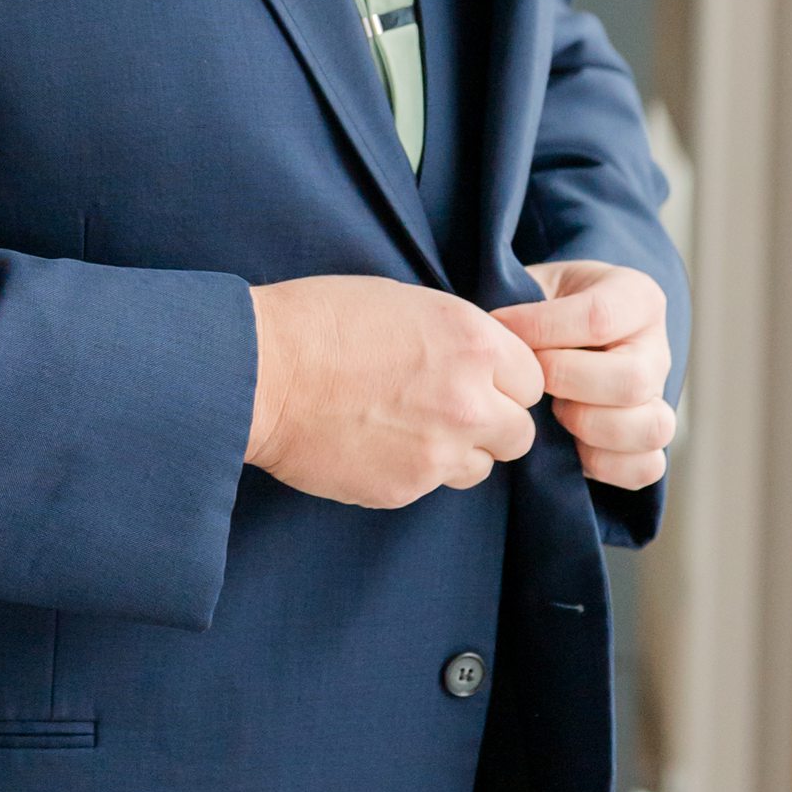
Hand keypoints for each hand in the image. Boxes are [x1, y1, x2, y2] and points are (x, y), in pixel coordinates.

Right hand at [244, 275, 544, 509]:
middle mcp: (469, 400)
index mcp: (473, 343)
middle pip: (520, 433)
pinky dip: (410, 471)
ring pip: (480, 467)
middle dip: (492, 424)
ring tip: (407, 430)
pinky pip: (430, 487)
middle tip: (449, 412)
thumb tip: (483, 366)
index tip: (478, 382)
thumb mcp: (406, 303)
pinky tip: (374, 444)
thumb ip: (459, 339)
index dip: (504, 382)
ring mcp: (439, 451)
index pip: (532, 380)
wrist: (259, 372)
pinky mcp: (404, 488)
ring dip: (457, 453)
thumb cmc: (320, 322)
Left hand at [494, 260, 674, 490]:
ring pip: (651, 428)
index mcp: (636, 299)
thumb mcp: (535, 284)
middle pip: (632, 380)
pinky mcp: (645, 443)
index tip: (502, 326)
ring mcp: (657, 400)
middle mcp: (655, 351)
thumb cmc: (543, 306)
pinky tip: (569, 444)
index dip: (543, 328)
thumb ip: (522, 299)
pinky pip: (646, 467)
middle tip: (531, 379)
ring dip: (589, 426)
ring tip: (554, 412)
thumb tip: (494, 329)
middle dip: (566, 382)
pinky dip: (604, 463)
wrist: (558, 335)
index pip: (599, 317)